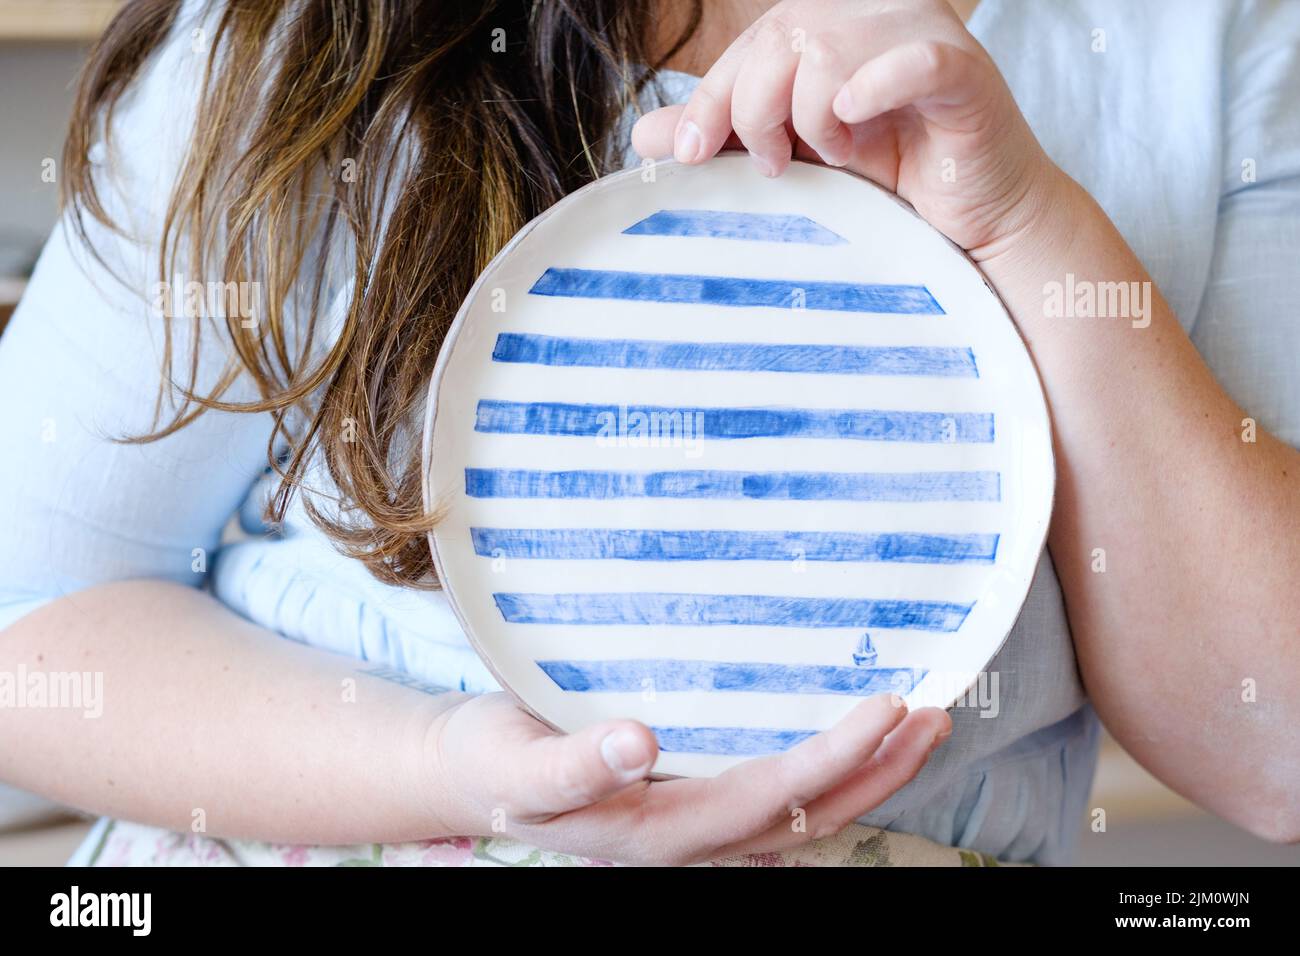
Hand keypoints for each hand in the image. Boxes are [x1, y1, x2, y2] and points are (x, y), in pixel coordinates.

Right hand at [424, 691, 950, 864]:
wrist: (475, 774)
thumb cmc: (494, 764)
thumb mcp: (519, 765)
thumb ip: (575, 764)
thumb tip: (642, 742)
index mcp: (659, 833)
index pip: (768, 799)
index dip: (832, 759)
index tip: (885, 709)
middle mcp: (693, 837)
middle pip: (809, 813)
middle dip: (878, 771)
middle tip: (935, 714)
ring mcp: (700, 820)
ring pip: (805, 809)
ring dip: (868, 772)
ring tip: (922, 723)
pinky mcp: (697, 795)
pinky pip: (780, 790)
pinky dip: (830, 763)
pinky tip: (854, 729)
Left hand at [632, 0, 1068, 259]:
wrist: (978, 230)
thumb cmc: (892, 188)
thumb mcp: (797, 160)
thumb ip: (728, 140)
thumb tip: (644, 136)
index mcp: (835, 31)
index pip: (756, 43)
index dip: (712, 97)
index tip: (686, 153)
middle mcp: (877, 19)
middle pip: (783, 36)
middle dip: (755, 109)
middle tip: (777, 164)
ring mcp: (924, 38)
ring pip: (829, 47)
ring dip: (813, 115)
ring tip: (838, 158)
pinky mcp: (965, 75)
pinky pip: (914, 58)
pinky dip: (875, 83)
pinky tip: (853, 116)